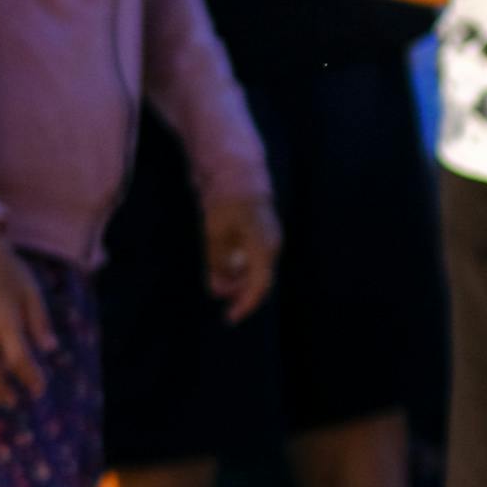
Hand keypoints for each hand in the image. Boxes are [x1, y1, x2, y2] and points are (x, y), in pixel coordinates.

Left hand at [201, 191, 280, 324]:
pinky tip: (224, 267)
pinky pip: (253, 258)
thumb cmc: (226, 200)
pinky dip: (239, 267)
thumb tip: (219, 291)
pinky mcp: (261, 233)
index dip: (245, 305)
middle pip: (259, 281)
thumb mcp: (215, 235)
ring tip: (217, 283)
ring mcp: (269, 238)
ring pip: (256, 270)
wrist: (236, 169)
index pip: (259, 286)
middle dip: (239, 293)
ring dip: (237, 281)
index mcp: (265, 248)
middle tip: (220, 299)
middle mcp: (271, 246)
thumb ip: (217, 264)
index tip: (230, 318)